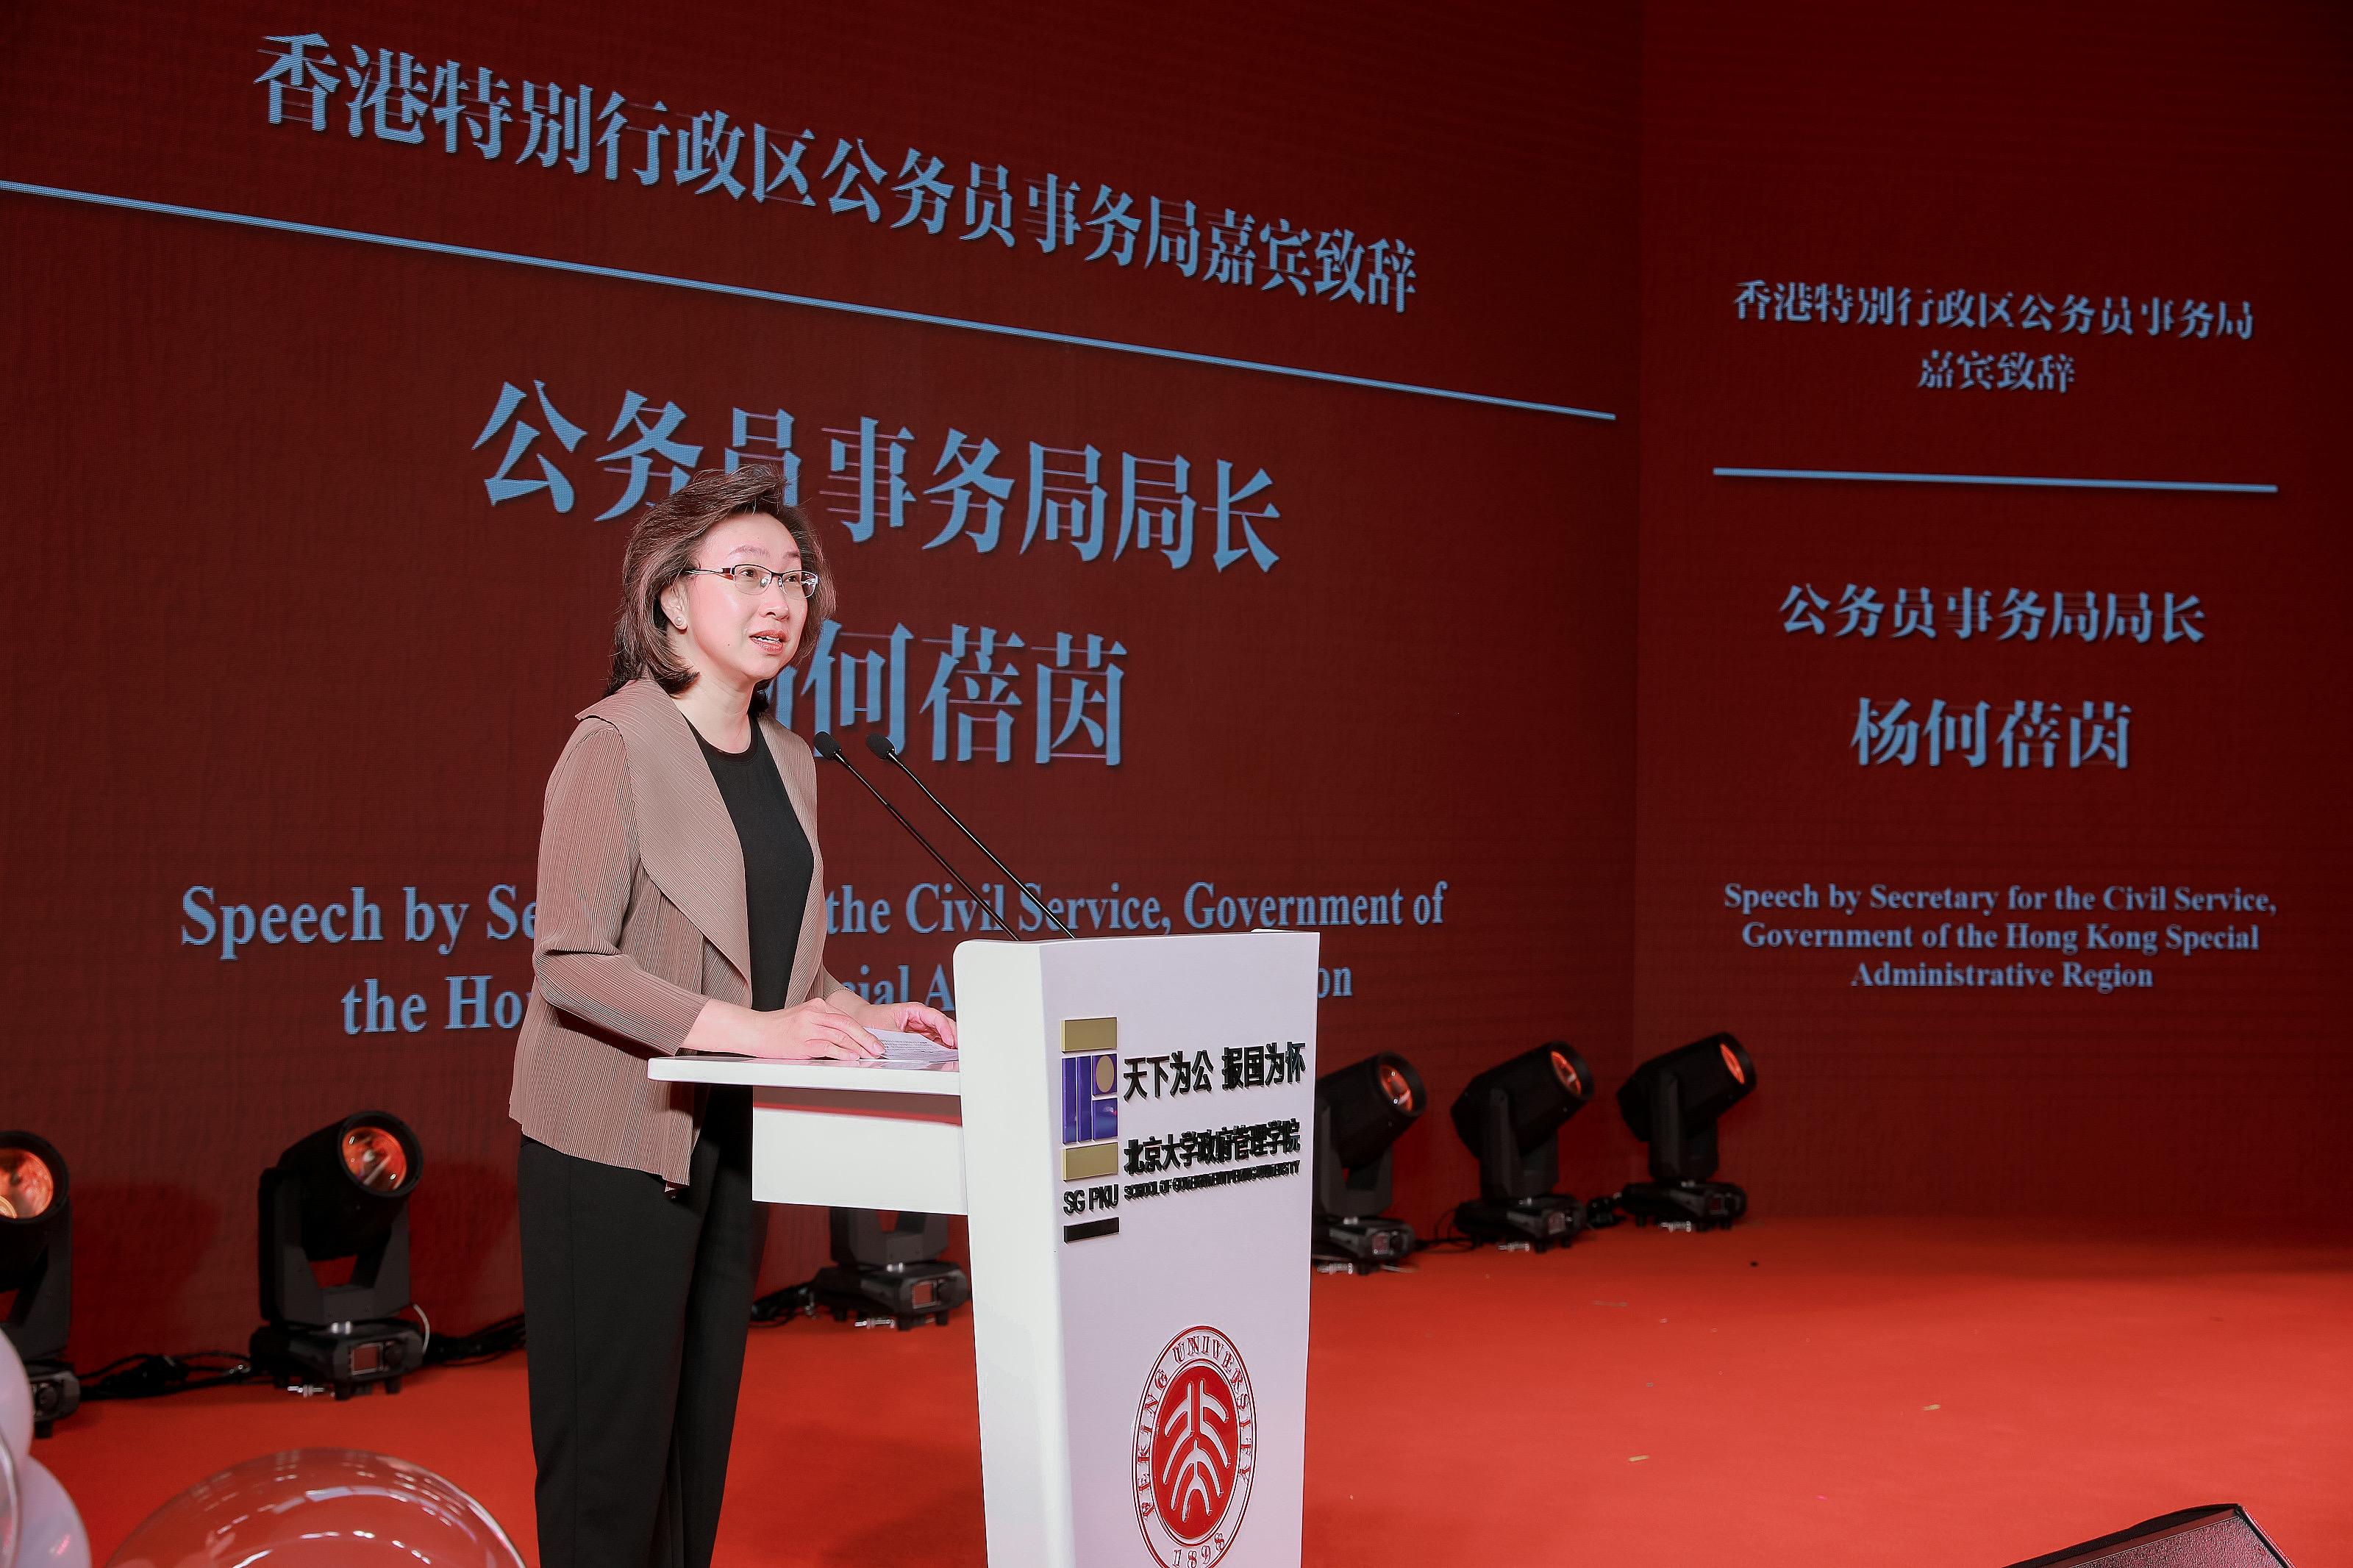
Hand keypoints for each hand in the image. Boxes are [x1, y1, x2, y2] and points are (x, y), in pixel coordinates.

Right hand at [740, 997, 882, 1060]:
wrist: (755, 1030)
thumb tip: (845, 1037)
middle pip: (848, 1025)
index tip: (874, 1040)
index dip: (863, 1030)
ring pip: (841, 1036)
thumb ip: (823, 1023)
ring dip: (859, 1047)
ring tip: (869, 1055)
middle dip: (867, 1038)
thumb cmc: (778, 1027)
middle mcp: (815, 1013)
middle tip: (878, 1048)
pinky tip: (852, 1057)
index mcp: (817, 1005)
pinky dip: (843, 1053)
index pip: (846, 1018)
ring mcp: (809, 1027)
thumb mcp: (803, 1017)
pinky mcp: (803, 1042)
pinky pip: (828, 1047)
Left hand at [838, 995, 958, 1050]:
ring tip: (957, 1055)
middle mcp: (919, 1019)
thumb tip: (908, 1050)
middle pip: (942, 1026)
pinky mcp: (917, 1039)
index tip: (950, 1040)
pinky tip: (946, 1056)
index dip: (945, 1028)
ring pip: (940, 1035)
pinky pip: (933, 1043)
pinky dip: (941, 1049)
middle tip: (960, 1049)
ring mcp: (920, 1029)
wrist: (859, 1022)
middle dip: (953, 1036)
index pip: (935, 1017)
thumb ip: (899, 1039)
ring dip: (949, 1044)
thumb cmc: (870, 1020)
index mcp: (914, 1010)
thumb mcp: (884, 1029)